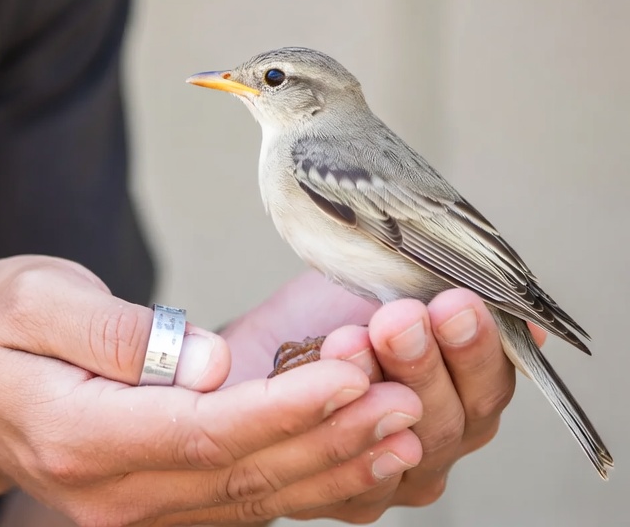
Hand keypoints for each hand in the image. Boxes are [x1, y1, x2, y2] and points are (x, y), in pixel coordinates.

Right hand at [0, 256, 429, 525]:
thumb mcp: (31, 299)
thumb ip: (112, 331)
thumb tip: (203, 359)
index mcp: (79, 434)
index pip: (199, 430)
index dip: (281, 407)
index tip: (348, 372)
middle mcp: (114, 490)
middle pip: (240, 471)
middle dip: (329, 436)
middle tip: (406, 399)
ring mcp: (136, 505)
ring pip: (252, 493)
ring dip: (332, 462)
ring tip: (403, 425)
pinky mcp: (157, 497)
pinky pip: (241, 494)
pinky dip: (305, 473)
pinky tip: (355, 450)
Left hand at [221, 272, 520, 521]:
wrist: (259, 349)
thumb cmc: (324, 314)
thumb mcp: (381, 283)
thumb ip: (437, 296)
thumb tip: (521, 317)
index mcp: (465, 388)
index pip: (492, 379)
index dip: (478, 344)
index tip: (456, 301)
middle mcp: (442, 436)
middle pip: (456, 418)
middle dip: (425, 361)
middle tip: (399, 319)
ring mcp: (400, 473)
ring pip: (410, 447)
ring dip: (380, 388)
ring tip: (351, 340)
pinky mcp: (353, 498)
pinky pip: (359, 480)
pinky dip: (343, 433)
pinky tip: (330, 393)